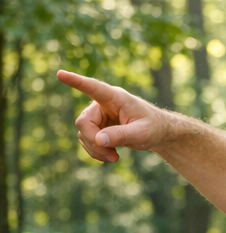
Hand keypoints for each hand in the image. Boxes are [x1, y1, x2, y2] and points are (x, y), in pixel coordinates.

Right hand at [57, 70, 172, 162]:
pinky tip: (110, 156)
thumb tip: (98, 140)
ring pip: (83, 133)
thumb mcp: (142, 133)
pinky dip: (96, 151)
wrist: (157, 133)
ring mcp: (98, 115)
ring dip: (96, 149)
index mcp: (115, 97)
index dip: (76, 82)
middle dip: (94, 141)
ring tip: (114, 158)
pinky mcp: (98, 126)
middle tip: (113, 157)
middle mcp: (102, 104)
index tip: (61, 74)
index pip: (93, 87)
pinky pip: (87, 139)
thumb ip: (121, 135)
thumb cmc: (153, 128)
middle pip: (84, 122)